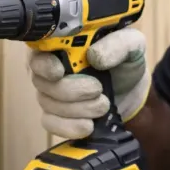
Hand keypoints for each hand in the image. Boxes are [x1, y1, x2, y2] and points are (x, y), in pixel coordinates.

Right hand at [29, 27, 149, 139]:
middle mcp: (49, 66)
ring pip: (48, 103)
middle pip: (41, 81)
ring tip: (103, 105)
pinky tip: (89, 125)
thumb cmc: (125, 62)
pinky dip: (70, 126)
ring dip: (78, 109)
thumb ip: (116, 44)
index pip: (37, 50)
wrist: (132, 92)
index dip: (44, 64)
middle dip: (71, 90)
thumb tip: (94, 56)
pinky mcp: (55, 115)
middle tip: (98, 90)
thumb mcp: (131, 45)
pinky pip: (50, 123)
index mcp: (61, 43)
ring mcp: (49, 92)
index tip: (59, 72)